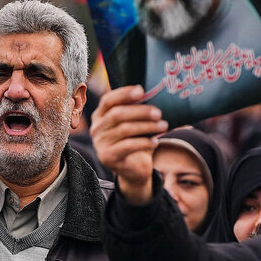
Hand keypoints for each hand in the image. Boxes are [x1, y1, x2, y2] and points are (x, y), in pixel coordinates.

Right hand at [91, 86, 167, 203]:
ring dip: (147, 126)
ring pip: (124, 130)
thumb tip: (154, 93)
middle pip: (117, 114)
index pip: (108, 100)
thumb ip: (137, 110)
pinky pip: (127, 146)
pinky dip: (144, 142)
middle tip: (158, 113)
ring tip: (163, 126)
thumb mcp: (135, 123)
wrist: (133, 169)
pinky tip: (156, 142)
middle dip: (140, 111)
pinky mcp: (107, 157)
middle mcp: (96, 128)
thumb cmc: (136, 141)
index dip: (124, 94)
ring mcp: (99, 143)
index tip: (142, 90)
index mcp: (100, 115)